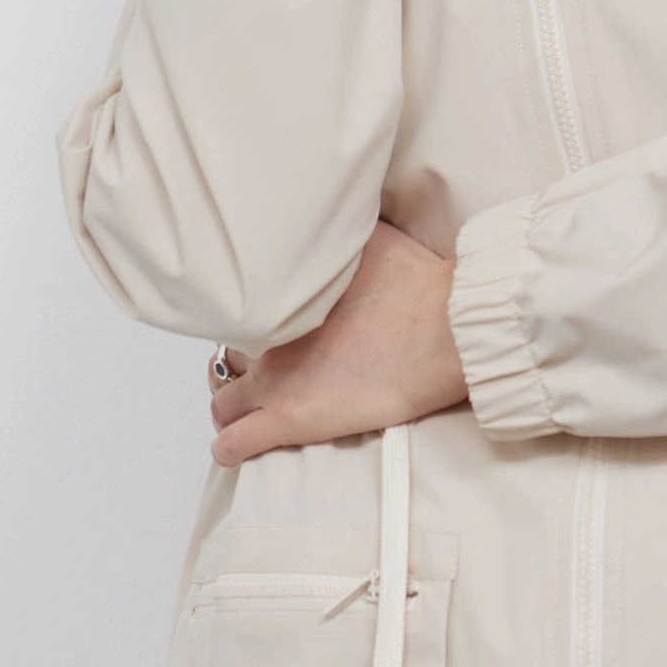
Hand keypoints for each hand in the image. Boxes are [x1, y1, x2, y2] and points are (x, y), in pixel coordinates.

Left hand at [205, 218, 468, 467]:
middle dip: (233, 365)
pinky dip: (229, 448)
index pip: (238, 312)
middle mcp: (269, 338)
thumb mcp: (372, 237)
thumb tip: (336, 217)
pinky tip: (234, 449)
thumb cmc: (417, 282)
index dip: (248, 323)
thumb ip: (340, 236)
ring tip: (244, 413)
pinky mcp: (291, 420)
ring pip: (222, 403)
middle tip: (253, 372)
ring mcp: (276, 383)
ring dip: (228, 407)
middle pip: (224, 357)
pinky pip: (235, 443)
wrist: (444, 328)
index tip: (263, 329)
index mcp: (284, 297)